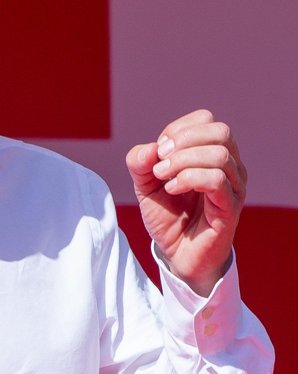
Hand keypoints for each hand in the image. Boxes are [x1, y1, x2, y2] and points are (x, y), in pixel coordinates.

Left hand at [125, 110, 246, 296]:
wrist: (176, 253)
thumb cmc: (167, 214)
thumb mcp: (143, 183)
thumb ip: (139, 161)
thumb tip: (151, 148)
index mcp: (211, 154)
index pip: (206, 120)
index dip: (177, 129)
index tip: (158, 152)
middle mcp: (230, 166)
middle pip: (220, 131)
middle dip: (183, 141)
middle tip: (160, 162)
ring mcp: (234, 187)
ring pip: (219, 154)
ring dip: (182, 161)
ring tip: (163, 178)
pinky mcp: (230, 208)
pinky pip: (218, 180)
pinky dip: (189, 178)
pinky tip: (172, 189)